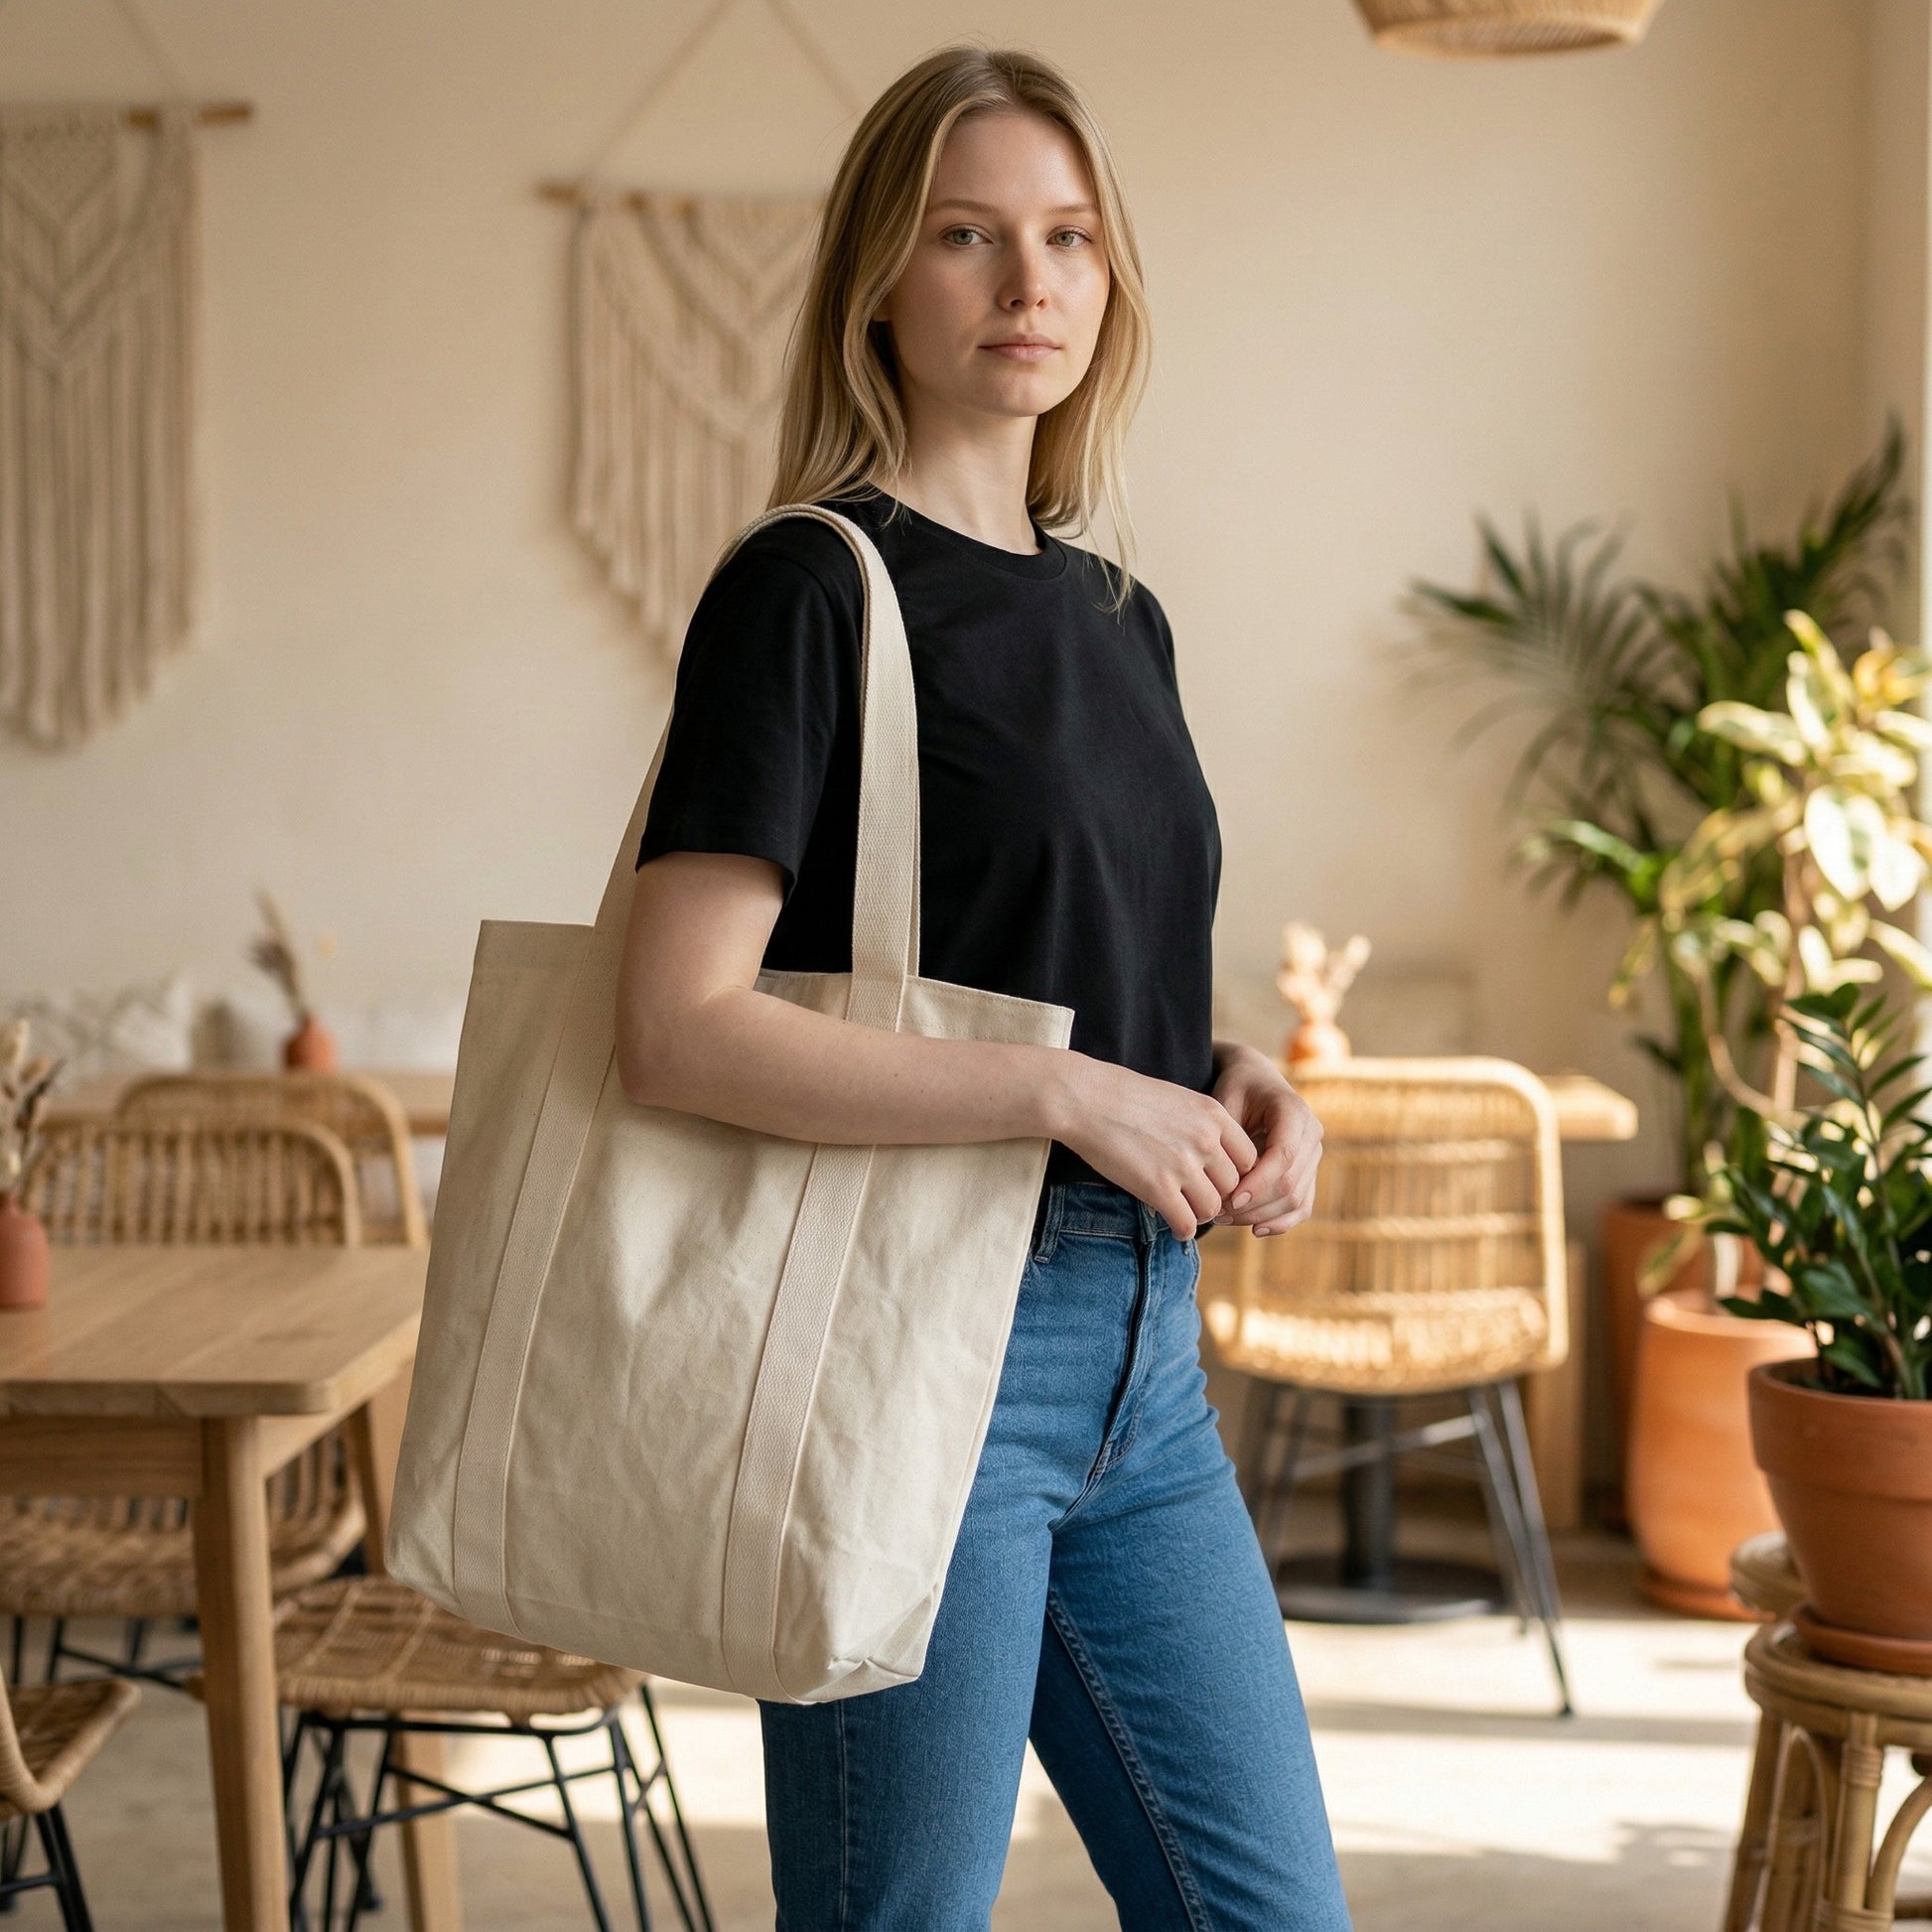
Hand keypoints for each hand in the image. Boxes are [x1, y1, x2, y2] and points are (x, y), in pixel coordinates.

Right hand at [1054, 1054, 1258, 1240]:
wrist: (1085, 1098)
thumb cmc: (1124, 1096)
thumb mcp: (1177, 1099)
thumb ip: (1201, 1126)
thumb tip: (1213, 1158)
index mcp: (1214, 1114)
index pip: (1249, 1158)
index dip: (1235, 1174)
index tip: (1216, 1180)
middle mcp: (1205, 1139)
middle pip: (1233, 1186)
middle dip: (1218, 1196)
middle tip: (1199, 1200)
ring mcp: (1182, 1164)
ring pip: (1213, 1207)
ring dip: (1200, 1214)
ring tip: (1185, 1212)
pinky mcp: (1157, 1187)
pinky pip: (1187, 1223)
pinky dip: (1184, 1230)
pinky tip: (1175, 1226)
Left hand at [1201, 1043, 1322, 1236]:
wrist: (1254, 1080)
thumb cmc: (1235, 1088)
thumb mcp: (1225, 1102)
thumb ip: (1225, 1138)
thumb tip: (1215, 1181)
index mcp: (1294, 1111)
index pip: (1284, 1155)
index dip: (1258, 1182)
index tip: (1229, 1199)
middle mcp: (1312, 1134)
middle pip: (1291, 1183)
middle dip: (1254, 1205)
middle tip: (1217, 1213)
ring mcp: (1314, 1155)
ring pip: (1297, 1199)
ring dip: (1261, 1216)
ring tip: (1224, 1219)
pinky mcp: (1309, 1172)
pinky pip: (1303, 1205)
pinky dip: (1280, 1221)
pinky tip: (1254, 1229)